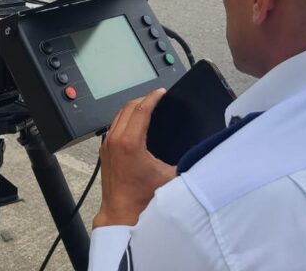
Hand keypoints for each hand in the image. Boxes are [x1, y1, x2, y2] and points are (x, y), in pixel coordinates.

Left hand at [93, 88, 175, 228]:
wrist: (122, 213)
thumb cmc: (142, 199)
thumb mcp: (170, 176)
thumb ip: (186, 160)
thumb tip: (200, 151)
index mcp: (130, 143)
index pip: (140, 109)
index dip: (153, 97)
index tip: (161, 92)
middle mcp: (115, 141)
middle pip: (128, 107)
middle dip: (143, 99)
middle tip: (156, 97)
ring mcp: (107, 145)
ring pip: (118, 115)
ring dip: (133, 108)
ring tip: (147, 106)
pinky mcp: (105, 152)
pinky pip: (113, 126)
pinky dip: (125, 119)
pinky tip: (135, 123)